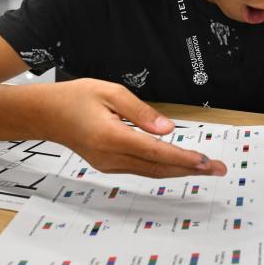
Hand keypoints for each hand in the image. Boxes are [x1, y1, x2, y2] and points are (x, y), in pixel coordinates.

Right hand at [40, 78, 226, 177]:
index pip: (156, 152)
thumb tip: (168, 129)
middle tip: (218, 169)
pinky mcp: (108, 165)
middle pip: (158, 168)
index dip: (184, 158)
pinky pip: (141, 169)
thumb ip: (141, 111)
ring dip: (180, 170)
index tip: (206, 162)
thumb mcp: (110, 92)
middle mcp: (110, 156)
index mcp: (111, 136)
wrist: (44, 114)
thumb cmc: (75, 98)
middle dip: (191, 169)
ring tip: (206, 168)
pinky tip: (179, 164)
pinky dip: (163, 168)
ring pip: (151, 172)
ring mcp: (108, 164)